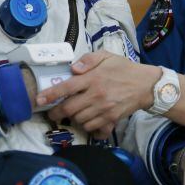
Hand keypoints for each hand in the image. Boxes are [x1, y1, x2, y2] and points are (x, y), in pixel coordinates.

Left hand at [36, 51, 155, 138]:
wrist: (146, 85)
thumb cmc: (123, 68)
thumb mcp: (106, 56)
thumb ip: (88, 60)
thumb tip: (73, 69)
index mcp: (93, 78)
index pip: (66, 88)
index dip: (50, 94)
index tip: (38, 99)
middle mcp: (96, 95)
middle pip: (69, 109)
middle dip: (55, 112)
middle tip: (51, 112)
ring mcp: (104, 110)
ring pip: (79, 120)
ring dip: (72, 118)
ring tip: (72, 113)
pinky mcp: (111, 120)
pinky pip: (92, 128)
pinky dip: (86, 126)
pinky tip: (87, 120)